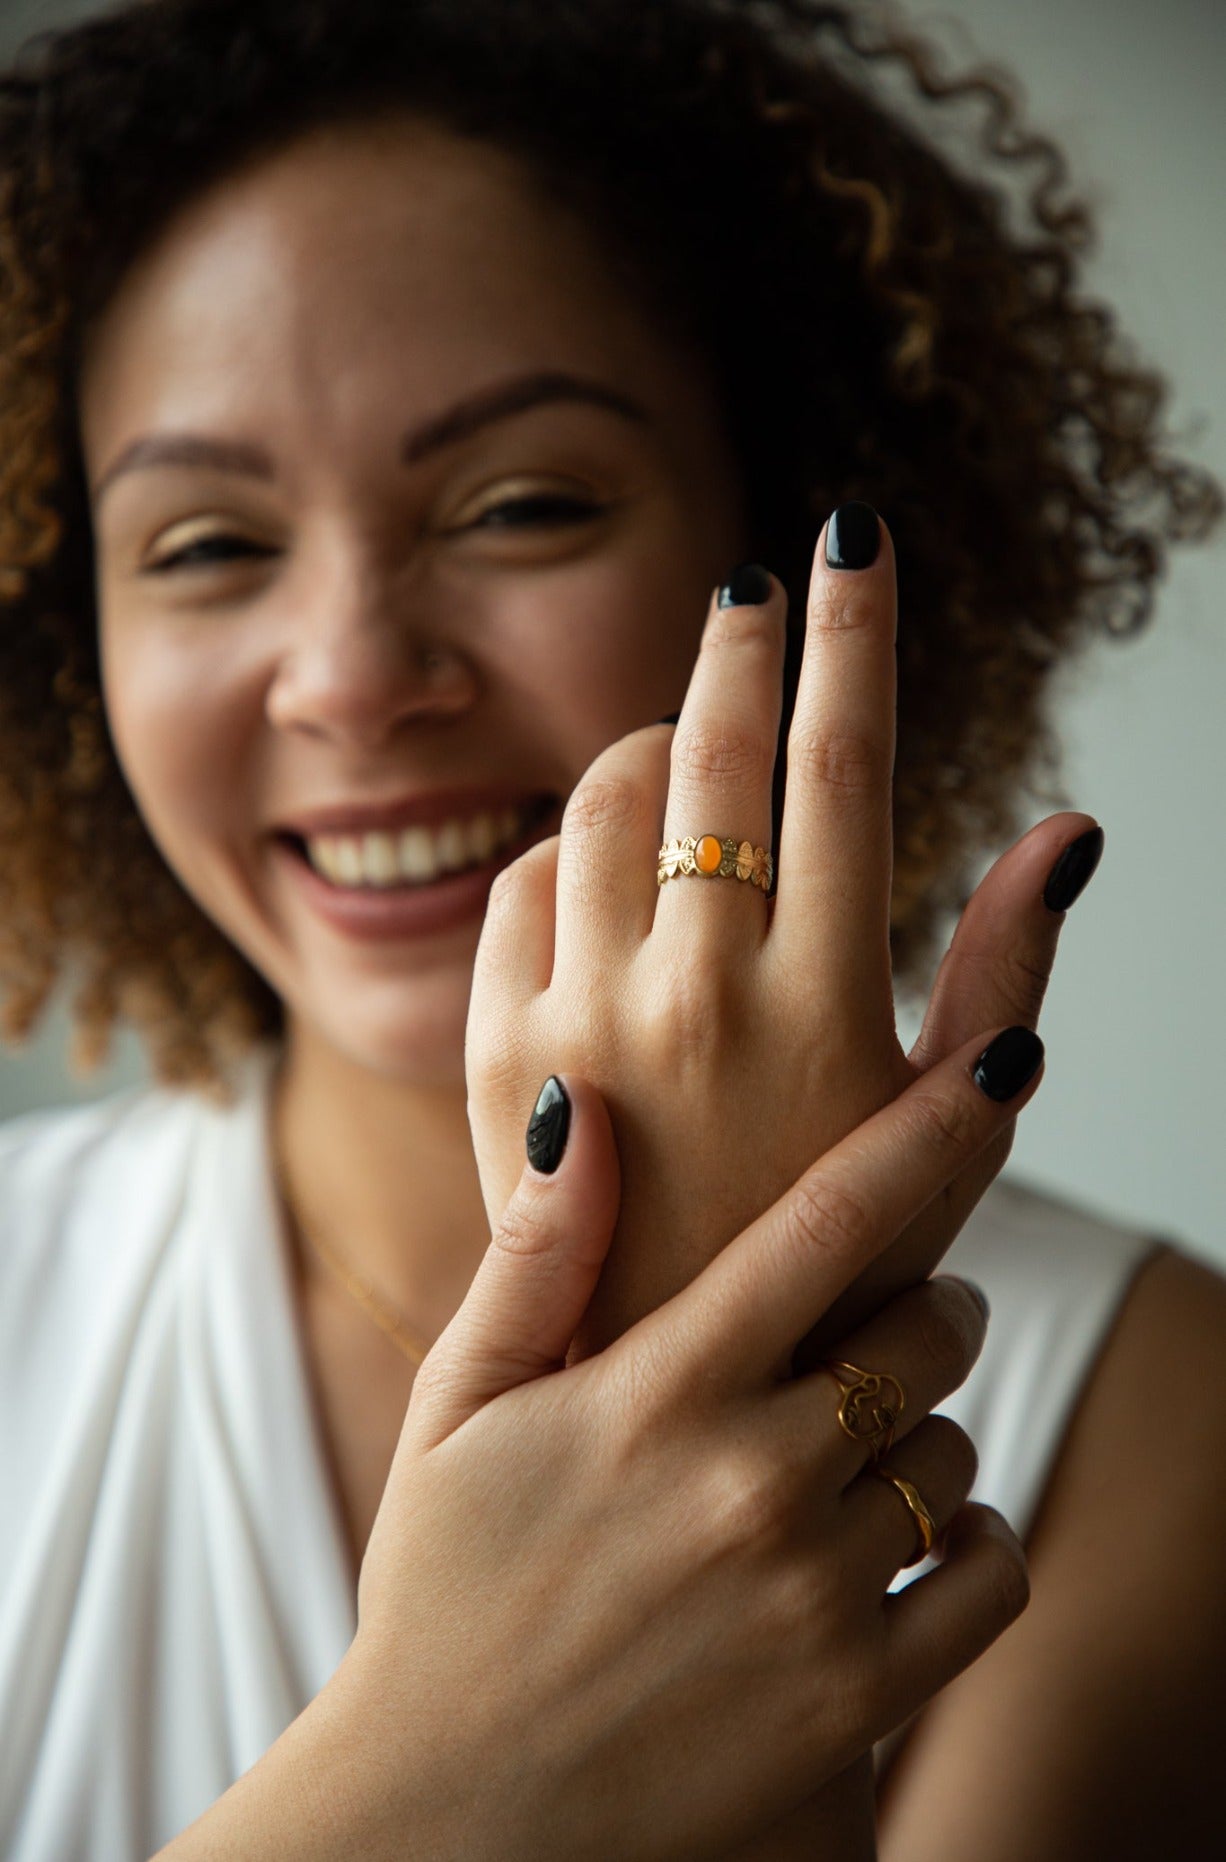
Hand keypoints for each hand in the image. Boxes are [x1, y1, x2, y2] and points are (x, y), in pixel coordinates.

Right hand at [327, 1049, 1032, 1861]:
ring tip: (851, 1457)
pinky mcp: (855, 1700)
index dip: (930, 1130)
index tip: (999, 1071)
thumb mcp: (457, 1407)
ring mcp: (812, 1595)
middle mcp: (751, 1481)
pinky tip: (904, 1546)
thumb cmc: (443, 1592)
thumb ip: (535, 1254)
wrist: (450, 1819)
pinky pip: (988, 1575)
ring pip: (956, 1452)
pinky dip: (970, 1545)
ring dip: (926, 1434)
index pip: (830, 1223)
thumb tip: (585, 1103)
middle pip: (926, 1330)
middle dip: (923, 1309)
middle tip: (873, 1330)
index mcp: (658, 1391)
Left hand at [466, 509, 1096, 1363]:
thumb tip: (1067, 828)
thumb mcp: (944, 1129)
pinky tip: (615, 865)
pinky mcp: (496, 1049)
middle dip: (744, 642)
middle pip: (717, 750)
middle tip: (758, 588)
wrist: (666, 1383)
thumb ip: (1004, 969)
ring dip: (657, 744)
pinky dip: (572, 845)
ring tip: (695, 755)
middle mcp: (695, 994)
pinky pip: (525, 878)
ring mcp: (580, 1018)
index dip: (854, 633)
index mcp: (823, 1002)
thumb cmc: (834, 1252)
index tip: (851, 535)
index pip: (842, 764)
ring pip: (607, 796)